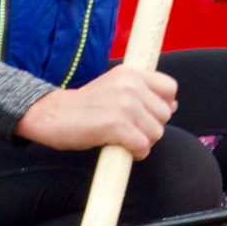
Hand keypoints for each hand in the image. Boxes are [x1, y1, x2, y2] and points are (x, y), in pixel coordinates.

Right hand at [16, 65, 177, 157]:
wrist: (53, 115)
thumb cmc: (86, 105)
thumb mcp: (116, 86)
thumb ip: (143, 92)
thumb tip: (173, 105)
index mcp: (132, 72)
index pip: (170, 88)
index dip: (164, 105)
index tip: (148, 115)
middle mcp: (131, 85)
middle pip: (165, 114)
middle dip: (152, 127)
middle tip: (131, 130)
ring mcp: (125, 104)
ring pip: (156, 132)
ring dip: (144, 142)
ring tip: (124, 139)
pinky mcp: (116, 125)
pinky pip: (142, 146)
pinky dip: (136, 153)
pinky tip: (122, 149)